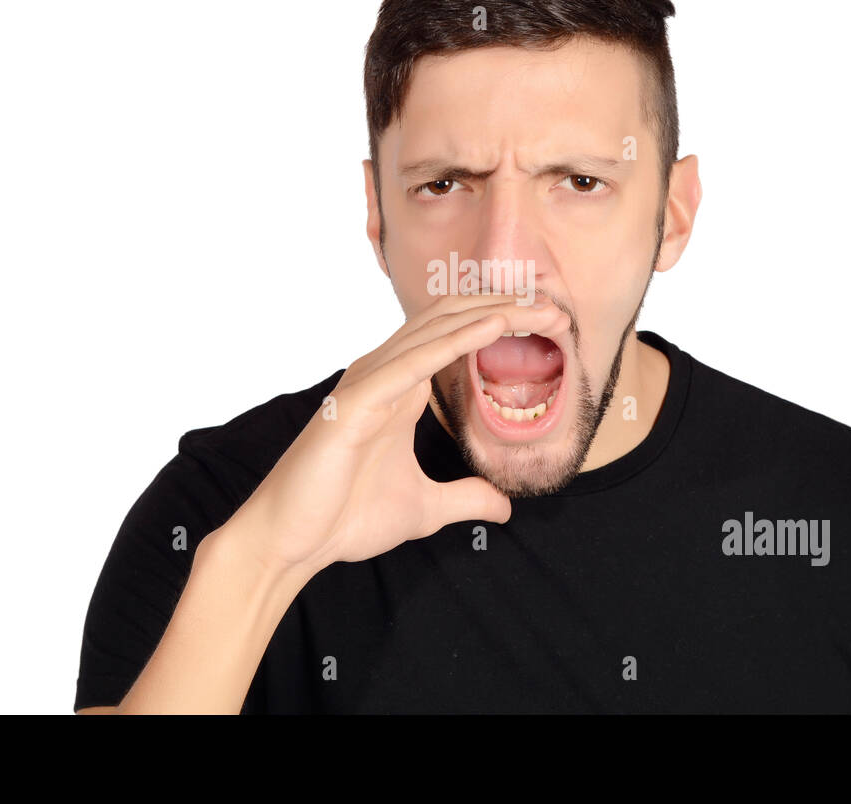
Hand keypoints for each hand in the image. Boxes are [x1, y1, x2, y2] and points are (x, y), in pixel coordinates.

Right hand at [227, 293, 569, 575]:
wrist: (292, 542)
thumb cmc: (343, 517)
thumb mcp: (425, 509)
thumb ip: (465, 498)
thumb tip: (504, 505)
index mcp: (399, 389)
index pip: (455, 336)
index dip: (502, 323)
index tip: (552, 326)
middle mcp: (384, 374)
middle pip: (451, 318)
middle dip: (506, 307)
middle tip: (558, 308)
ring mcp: (368, 383)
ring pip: (437, 328)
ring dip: (492, 314)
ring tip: (540, 309)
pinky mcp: (357, 402)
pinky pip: (414, 361)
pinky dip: (456, 339)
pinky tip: (493, 326)